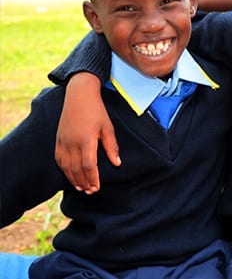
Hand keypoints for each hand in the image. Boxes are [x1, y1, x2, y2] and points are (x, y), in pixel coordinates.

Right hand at [55, 73, 119, 193]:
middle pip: (76, 169)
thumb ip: (112, 147)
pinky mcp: (58, 139)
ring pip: (66, 166)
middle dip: (84, 182)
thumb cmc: (97, 111)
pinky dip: (64, 169)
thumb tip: (117, 163)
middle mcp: (72, 143)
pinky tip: (69, 175)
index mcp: (86, 140)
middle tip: (90, 191)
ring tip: (81, 187)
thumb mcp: (108, 128)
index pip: (88, 166)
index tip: (97, 187)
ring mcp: (63, 141)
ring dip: (73, 178)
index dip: (92, 178)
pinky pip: (59, 158)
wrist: (79, 96)